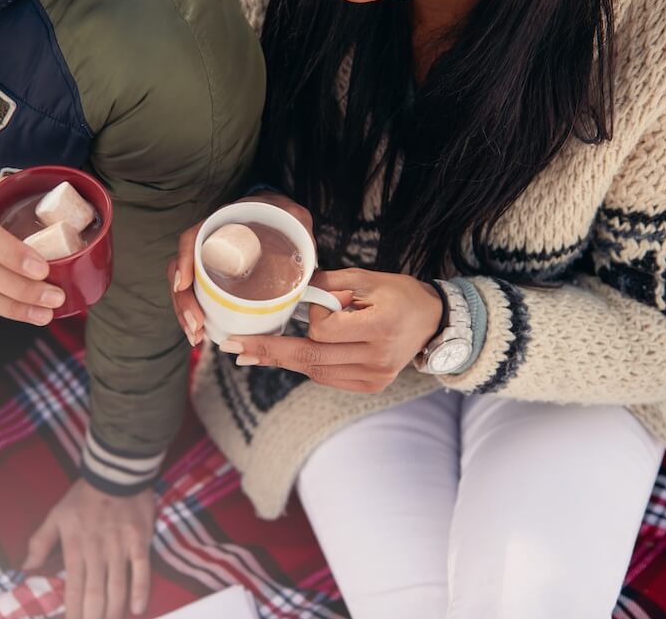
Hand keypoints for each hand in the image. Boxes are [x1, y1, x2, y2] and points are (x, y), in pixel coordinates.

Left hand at [24, 479, 154, 618]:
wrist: (115, 473)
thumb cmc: (83, 497)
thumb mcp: (56, 516)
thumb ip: (40, 543)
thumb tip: (24, 568)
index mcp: (75, 548)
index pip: (73, 590)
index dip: (73, 614)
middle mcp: (98, 552)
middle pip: (95, 595)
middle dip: (93, 618)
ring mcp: (121, 548)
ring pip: (118, 587)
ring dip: (113, 611)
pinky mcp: (140, 541)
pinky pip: (142, 570)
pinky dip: (141, 590)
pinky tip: (137, 609)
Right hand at [166, 191, 314, 346]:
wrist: (275, 213)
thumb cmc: (282, 214)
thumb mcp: (294, 216)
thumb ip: (303, 232)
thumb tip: (310, 265)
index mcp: (223, 223)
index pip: (193, 238)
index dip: (184, 260)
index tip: (184, 285)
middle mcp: (208, 240)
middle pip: (183, 270)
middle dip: (184, 302)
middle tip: (197, 326)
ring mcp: (208, 259)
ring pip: (185, 287)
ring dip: (186, 313)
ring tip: (197, 336)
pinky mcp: (213, 276)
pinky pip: (196, 294)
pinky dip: (195, 314)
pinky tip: (201, 332)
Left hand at [218, 268, 442, 393]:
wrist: (433, 322)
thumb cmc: (399, 294)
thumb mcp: (368, 278)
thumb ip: (330, 283)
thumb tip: (292, 290)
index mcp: (381, 327)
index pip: (326, 329)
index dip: (315, 314)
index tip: (320, 300)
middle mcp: (378, 358)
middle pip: (311, 357)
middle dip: (268, 350)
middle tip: (232, 346)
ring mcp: (375, 377)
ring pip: (315, 370)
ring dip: (283, 358)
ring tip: (249, 351)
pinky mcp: (371, 386)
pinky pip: (327, 377)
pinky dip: (307, 364)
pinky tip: (286, 355)